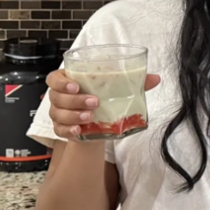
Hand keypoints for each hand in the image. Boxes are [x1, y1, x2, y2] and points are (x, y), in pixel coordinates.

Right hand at [46, 69, 160, 139]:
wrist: (100, 121)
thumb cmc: (104, 98)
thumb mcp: (117, 88)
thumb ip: (134, 81)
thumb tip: (155, 79)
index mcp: (69, 80)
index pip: (54, 78)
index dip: (62, 82)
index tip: (76, 85)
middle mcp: (60, 96)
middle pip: (57, 97)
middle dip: (75, 100)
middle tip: (94, 102)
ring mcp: (59, 113)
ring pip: (58, 114)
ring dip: (74, 115)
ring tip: (90, 116)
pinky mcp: (62, 129)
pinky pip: (59, 130)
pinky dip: (68, 130)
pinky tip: (79, 130)